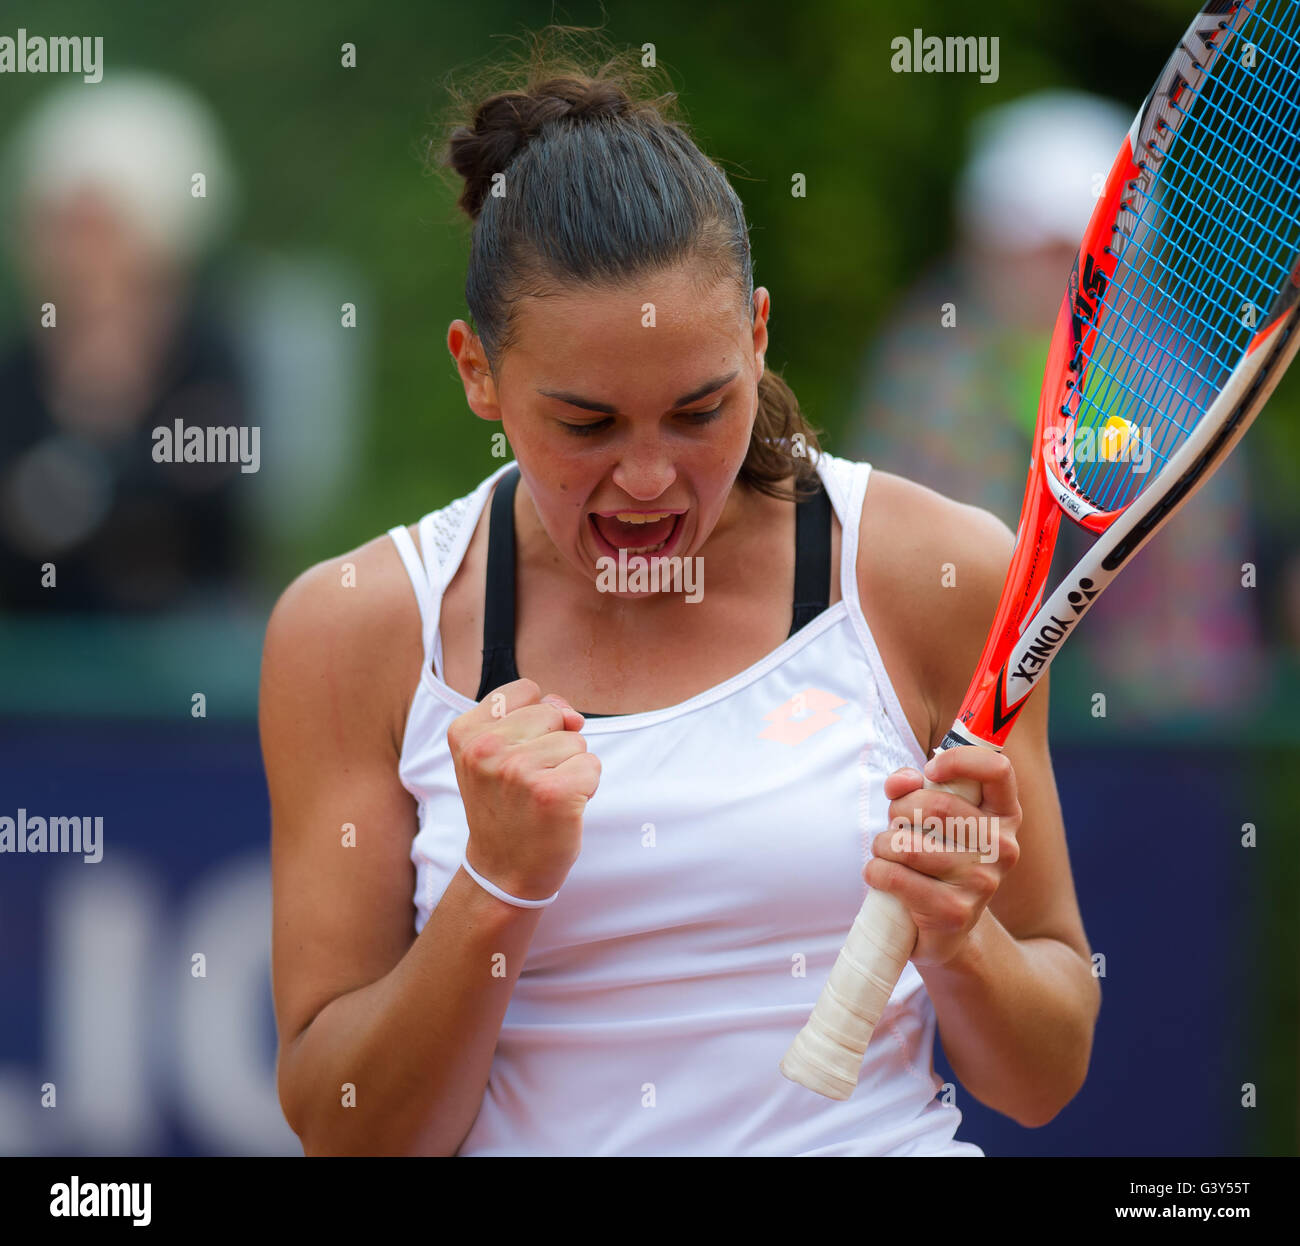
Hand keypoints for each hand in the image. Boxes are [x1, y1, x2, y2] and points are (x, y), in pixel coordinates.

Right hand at [447, 678, 600, 900]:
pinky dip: (586, 787)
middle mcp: (486, 748)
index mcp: (465, 732)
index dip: (534, 722)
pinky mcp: (553, 793)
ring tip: (542, 797)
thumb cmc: (506, 807)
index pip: (527, 690)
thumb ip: (531, 715)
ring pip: (576, 740)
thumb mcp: (497, 754)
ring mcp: (518, 770)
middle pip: (553, 713)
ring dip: (569, 768)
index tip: (514, 757)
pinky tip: (560, 809)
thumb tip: (572, 715)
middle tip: (529, 783)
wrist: (503, 871)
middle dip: (553, 744)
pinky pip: (592, 765)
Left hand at [866, 746, 1021, 967]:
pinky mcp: (954, 911)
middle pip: (936, 805)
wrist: (946, 929)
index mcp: (1004, 815)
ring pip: (908, 844)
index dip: (958, 760)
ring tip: (886, 853)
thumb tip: (900, 782)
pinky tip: (879, 875)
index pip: (996, 769)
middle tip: (895, 824)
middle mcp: (1002, 847)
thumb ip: (914, 787)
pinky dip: (875, 871)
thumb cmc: (935, 857)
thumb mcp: (930, 817)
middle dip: (899, 810)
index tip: (930, 771)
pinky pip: (895, 877)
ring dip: (883, 845)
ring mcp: (982, 882)